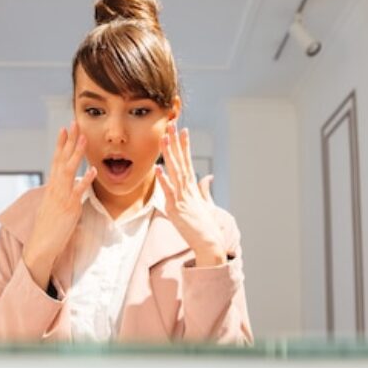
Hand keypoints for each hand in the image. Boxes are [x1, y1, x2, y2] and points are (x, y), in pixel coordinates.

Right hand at [22, 123, 95, 289]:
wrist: (40, 245)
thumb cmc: (48, 228)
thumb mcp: (53, 206)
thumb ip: (61, 194)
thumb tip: (70, 185)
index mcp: (52, 187)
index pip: (56, 160)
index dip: (61, 144)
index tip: (65, 129)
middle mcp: (55, 189)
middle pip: (62, 160)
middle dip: (69, 141)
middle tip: (74, 123)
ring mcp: (62, 198)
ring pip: (69, 171)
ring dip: (76, 154)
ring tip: (83, 139)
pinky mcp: (69, 208)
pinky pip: (78, 192)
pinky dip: (85, 181)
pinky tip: (93, 171)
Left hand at [156, 123, 226, 265]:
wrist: (209, 242)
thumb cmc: (207, 226)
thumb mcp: (206, 205)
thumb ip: (204, 190)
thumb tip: (208, 178)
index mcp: (193, 188)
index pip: (188, 162)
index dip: (184, 146)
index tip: (183, 131)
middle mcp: (188, 190)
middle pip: (181, 161)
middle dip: (176, 143)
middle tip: (171, 125)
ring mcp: (182, 198)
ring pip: (175, 171)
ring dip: (170, 154)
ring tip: (165, 138)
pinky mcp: (176, 209)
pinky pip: (168, 191)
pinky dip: (163, 180)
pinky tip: (158, 168)